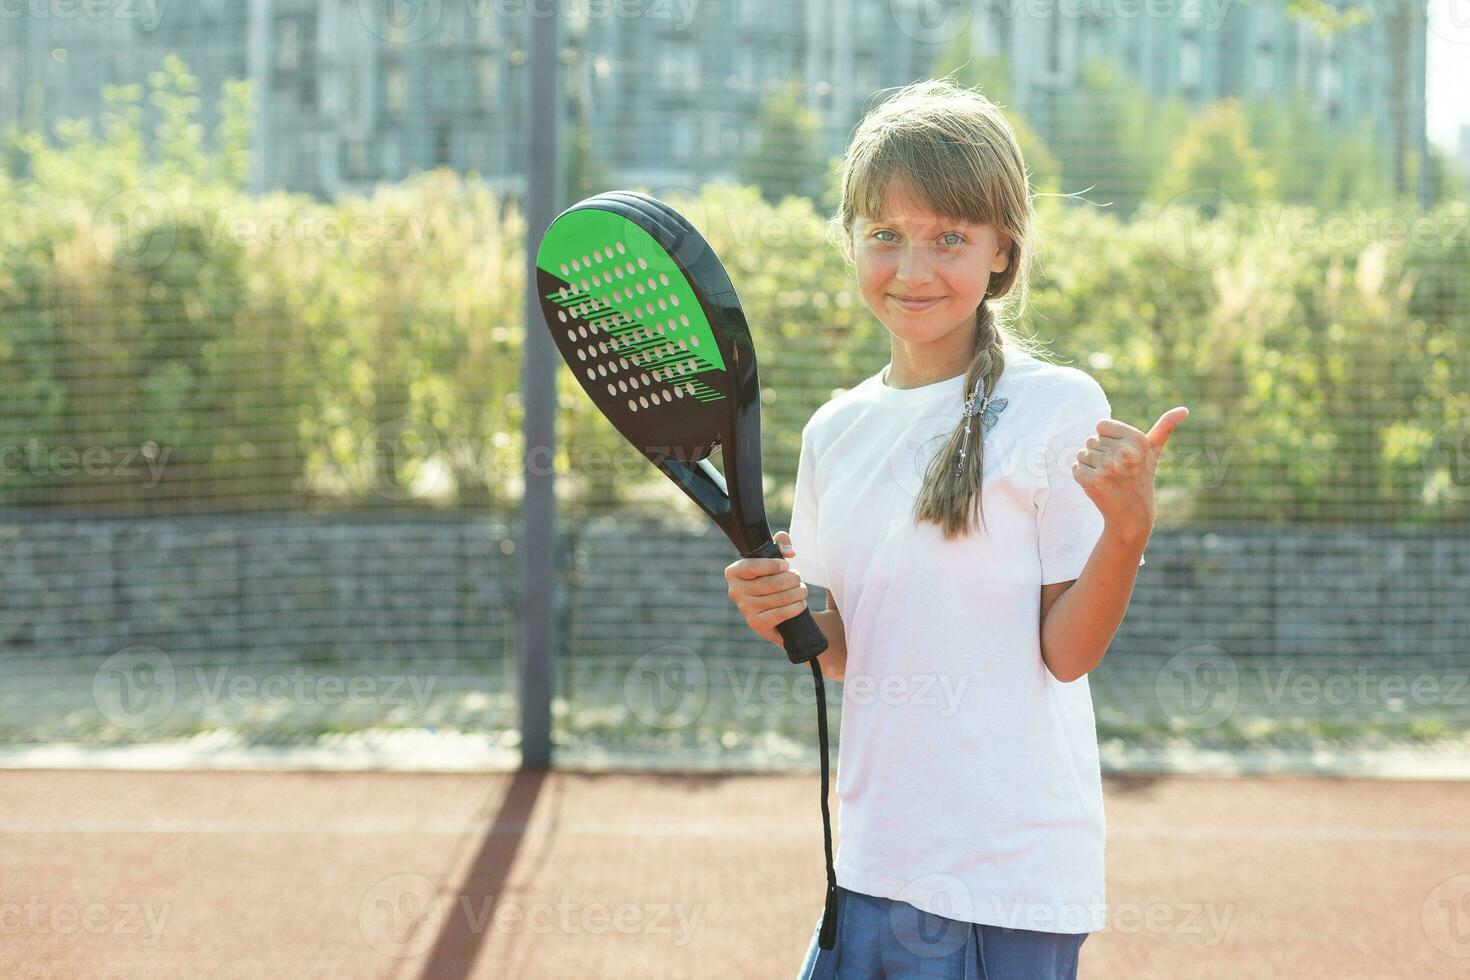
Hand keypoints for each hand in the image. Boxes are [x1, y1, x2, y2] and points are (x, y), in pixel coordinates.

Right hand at [723, 530, 809, 646]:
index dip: (770, 565)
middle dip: (791, 579)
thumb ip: (781, 544)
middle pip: (769, 583)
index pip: (750, 567)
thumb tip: (789, 551)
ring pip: (778, 598)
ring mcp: (745, 610)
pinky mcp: (756, 624)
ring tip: (802, 590)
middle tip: (798, 578)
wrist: (775, 612)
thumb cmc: (773, 577)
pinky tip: (800, 604)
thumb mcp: (775, 558)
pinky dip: (795, 607)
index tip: (786, 565)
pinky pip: (781, 614)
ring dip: (797, 593)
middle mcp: (735, 592)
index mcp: (734, 572)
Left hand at [1072, 407, 1188, 542]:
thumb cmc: (1140, 477)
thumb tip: (1184, 409)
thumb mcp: (1153, 451)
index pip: (1101, 425)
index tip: (1122, 455)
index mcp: (1137, 439)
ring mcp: (1108, 467)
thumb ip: (1165, 428)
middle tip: (1116, 471)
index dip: (1107, 440)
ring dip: (1090, 466)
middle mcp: (1124, 452)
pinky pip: (1075, 468)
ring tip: (1108, 478)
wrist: (1132, 514)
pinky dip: (1082, 477)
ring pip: (1082, 453)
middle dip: (1099, 454)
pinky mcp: (1093, 481)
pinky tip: (1099, 486)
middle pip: (1090, 440)